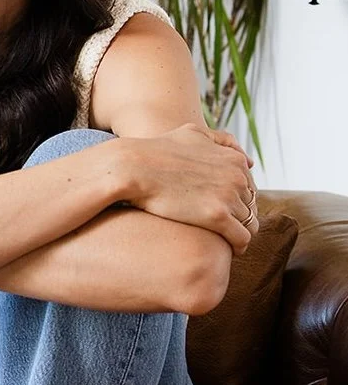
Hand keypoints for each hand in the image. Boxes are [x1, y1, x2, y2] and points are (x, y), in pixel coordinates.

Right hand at [122, 123, 258, 254]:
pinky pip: (241, 239)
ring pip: (248, 224)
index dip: (237, 202)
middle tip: (223, 229)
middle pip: (250, 207)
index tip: (223, 211)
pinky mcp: (216, 217)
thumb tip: (249, 160)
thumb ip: (222, 142)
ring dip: (237, 233)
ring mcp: (228, 197)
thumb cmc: (157, 150)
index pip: (250, 189)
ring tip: (223, 241)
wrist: (133, 166)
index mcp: (234, 160)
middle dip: (239, 218)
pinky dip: (238, 246)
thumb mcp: (193, 134)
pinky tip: (226, 249)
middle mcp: (237, 177)